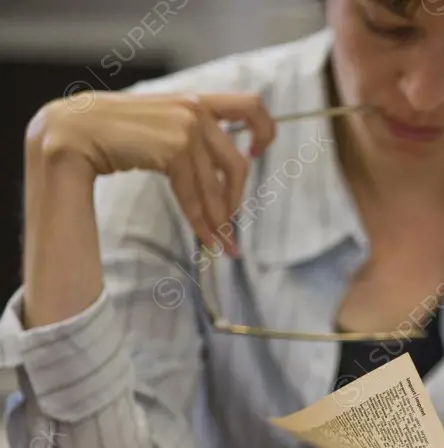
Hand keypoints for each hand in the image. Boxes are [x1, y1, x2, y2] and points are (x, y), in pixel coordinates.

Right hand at [27, 91, 275, 256]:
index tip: (257, 152)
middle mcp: (196, 109)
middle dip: (235, 199)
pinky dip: (201, 220)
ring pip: (216, 185)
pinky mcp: (175, 146)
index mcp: (195, 100)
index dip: (264, 130)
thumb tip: (217, 171)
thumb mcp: (158, 126)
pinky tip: (205, 239)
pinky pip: (196, 194)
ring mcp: (186, 126)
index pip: (250, 105)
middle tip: (232, 226)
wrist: (72, 130)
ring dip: (219, 220)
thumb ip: (187, 134)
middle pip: (236, 163)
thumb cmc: (112, 132)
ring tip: (221, 245)